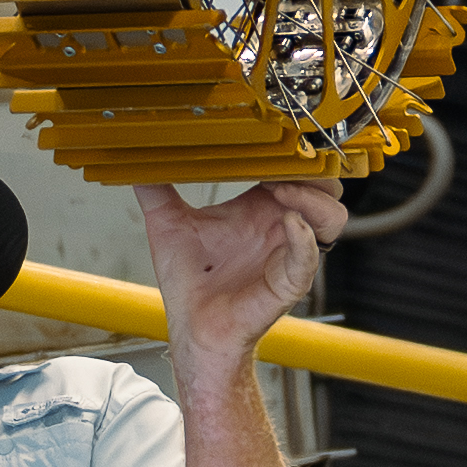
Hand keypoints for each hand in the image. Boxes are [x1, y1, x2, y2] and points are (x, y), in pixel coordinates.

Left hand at [139, 168, 344, 371]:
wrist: (193, 327)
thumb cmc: (189, 283)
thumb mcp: (167, 224)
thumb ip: (155, 189)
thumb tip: (134, 158)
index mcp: (259, 208)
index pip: (292, 170)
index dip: (289, 154)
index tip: (271, 139)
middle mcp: (280, 226)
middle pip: (325, 189)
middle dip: (313, 171)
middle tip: (285, 161)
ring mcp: (289, 252)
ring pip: (332, 218)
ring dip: (312, 198)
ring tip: (281, 188)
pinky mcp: (290, 280)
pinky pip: (310, 255)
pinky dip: (304, 237)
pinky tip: (288, 222)